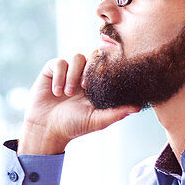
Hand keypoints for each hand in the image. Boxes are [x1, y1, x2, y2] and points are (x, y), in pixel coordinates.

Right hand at [18, 54, 137, 154]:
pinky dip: (59, 76)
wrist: (46, 128)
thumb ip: (117, 113)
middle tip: (85, 87)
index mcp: (96, 85)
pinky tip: (57, 92)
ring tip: (68, 94)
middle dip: (90, 69)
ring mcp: (68, 72)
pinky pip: (59, 62)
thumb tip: (138, 107)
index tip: (103, 80)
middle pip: (93, 55)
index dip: (107, 67)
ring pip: (77, 57)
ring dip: (73, 75)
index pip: (107, 66)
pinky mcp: (52, 70)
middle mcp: (83, 75)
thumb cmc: (73, 126)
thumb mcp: (97, 120)